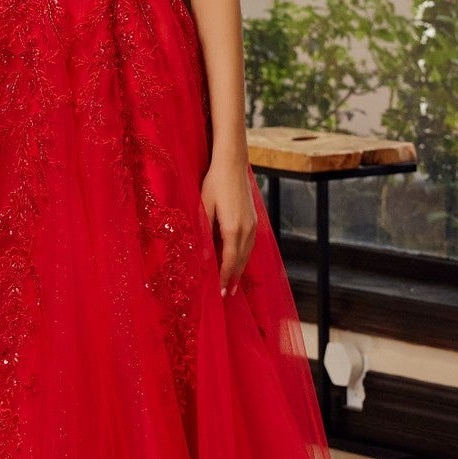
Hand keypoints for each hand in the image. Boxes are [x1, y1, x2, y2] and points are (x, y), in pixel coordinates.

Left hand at [201, 152, 257, 297]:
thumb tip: (204, 258)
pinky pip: (250, 244)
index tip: (219, 291)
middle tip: (226, 294)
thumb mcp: (204, 207)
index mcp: (232, 228)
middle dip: (233, 278)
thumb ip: (205, 233)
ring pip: (247, 253)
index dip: (224, 277)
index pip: (229, 260)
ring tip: (232, 283)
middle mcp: (246, 229)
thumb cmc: (214, 183)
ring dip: (240, 269)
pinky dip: (244, 256)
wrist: (232, 164)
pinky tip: (239, 260)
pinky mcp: (254, 219)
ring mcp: (252, 224)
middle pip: (241, 261)